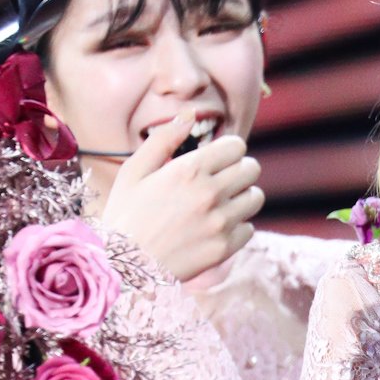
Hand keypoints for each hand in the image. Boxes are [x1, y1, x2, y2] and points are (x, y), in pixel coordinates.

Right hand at [97, 117, 263, 279]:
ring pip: (255, 198)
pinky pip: (249, 228)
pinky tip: (218, 227)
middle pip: (252, 169)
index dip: (229, 150)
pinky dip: (238, 226)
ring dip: (243, 197)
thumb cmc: (125, 213)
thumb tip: (189, 114)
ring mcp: (219, 222)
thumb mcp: (135, 170)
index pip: (236, 146)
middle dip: (241, 169)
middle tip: (226, 178)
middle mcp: (209, 193)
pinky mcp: (224, 248)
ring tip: (224, 202)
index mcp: (188, 169)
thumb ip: (164, 139)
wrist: (123, 266)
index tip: (220, 158)